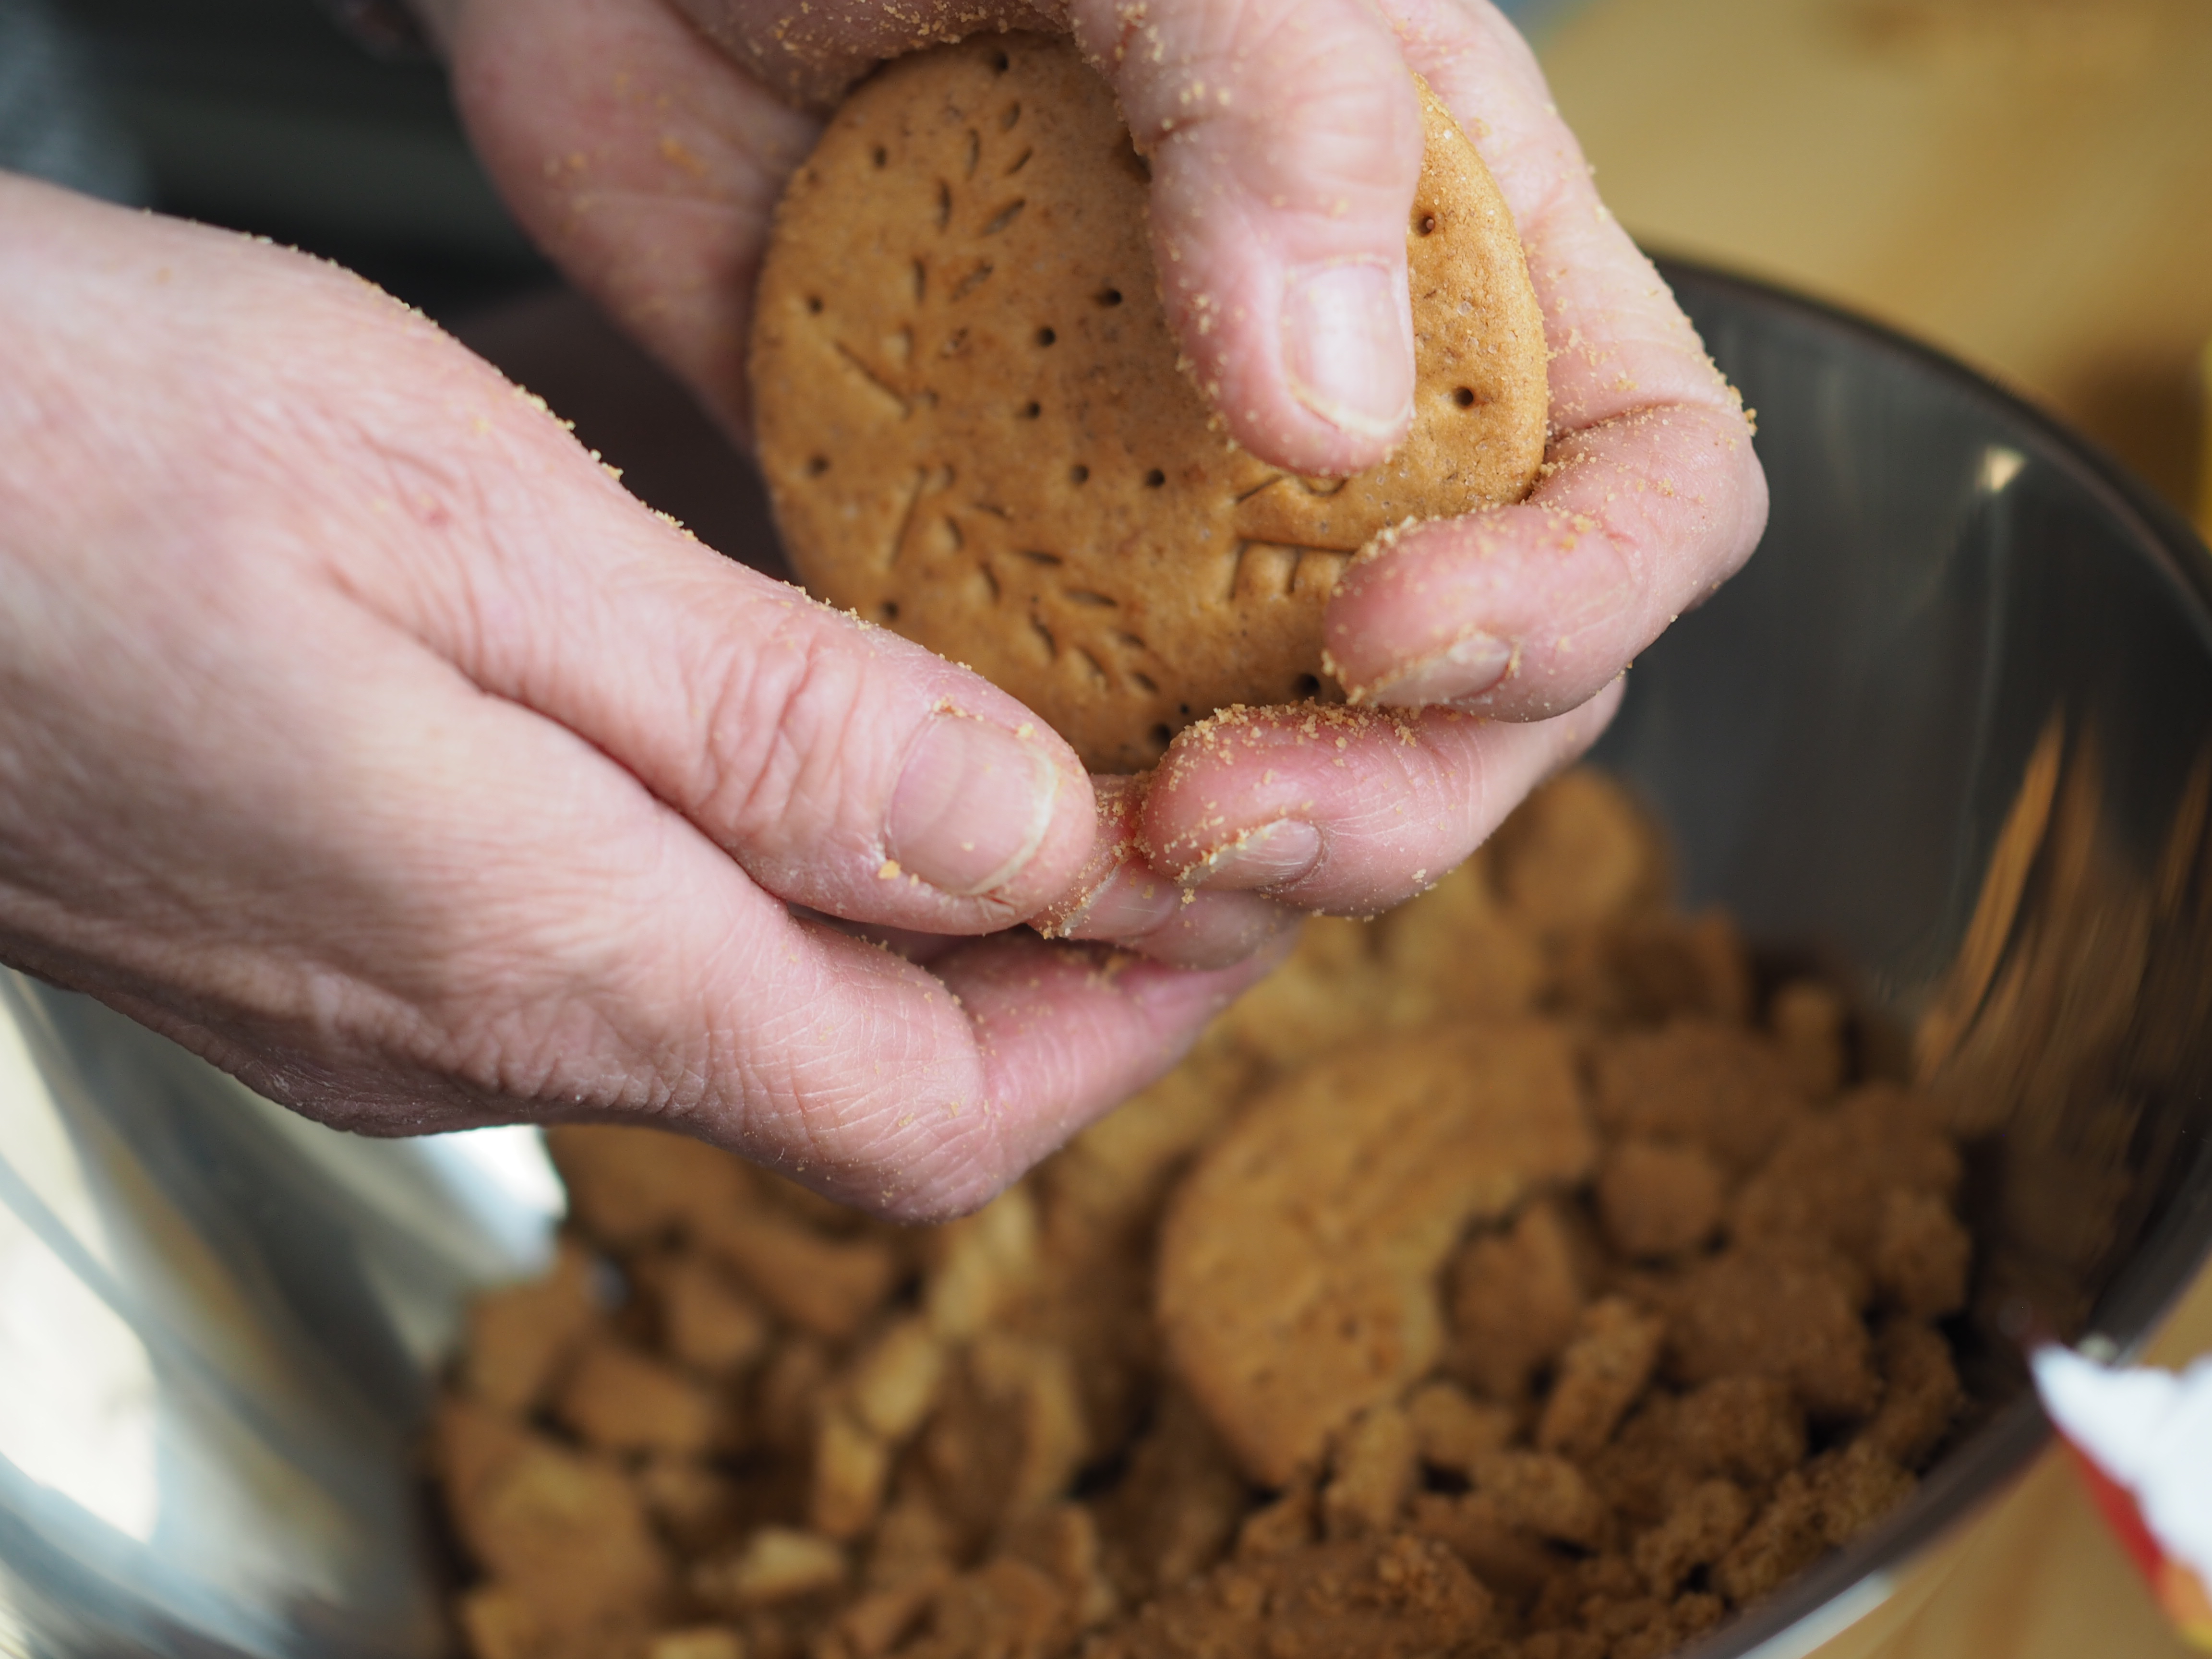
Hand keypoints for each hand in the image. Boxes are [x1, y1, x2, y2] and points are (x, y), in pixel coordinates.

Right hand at [0, 174, 1287, 1219]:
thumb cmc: (74, 462)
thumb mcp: (470, 537)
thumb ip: (763, 724)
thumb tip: (1017, 837)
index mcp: (540, 955)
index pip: (933, 1108)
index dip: (1121, 1016)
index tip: (1222, 889)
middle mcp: (478, 1024)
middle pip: (863, 1085)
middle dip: (1052, 979)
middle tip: (1170, 819)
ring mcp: (400, 993)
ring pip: (755, 1018)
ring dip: (919, 922)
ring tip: (1036, 765)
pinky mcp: (343, 922)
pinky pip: (627, 944)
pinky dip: (769, 868)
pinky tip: (800, 737)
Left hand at [437, 0, 1765, 917]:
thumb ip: (1277, 116)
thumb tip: (1334, 415)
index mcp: (1454, 254)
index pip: (1644, 475)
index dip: (1569, 597)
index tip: (1383, 640)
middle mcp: (1343, 418)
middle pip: (1491, 687)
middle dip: (1393, 795)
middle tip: (1208, 827)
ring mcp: (1176, 524)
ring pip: (1305, 761)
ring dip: (1239, 874)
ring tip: (1106, 876)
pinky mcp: (1010, 586)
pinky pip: (1091, 765)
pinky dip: (1070, 850)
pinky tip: (1001, 882)